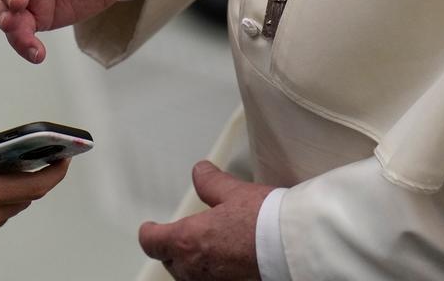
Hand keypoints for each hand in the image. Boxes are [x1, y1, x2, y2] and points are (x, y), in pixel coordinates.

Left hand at [138, 161, 274, 280]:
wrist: (293, 248)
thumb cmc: (266, 223)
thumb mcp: (234, 192)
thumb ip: (212, 183)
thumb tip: (201, 173)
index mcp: (188, 239)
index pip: (152, 241)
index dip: (149, 232)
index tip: (150, 228)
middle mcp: (196, 267)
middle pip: (169, 261)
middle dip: (171, 248)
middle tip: (180, 236)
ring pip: (188, 275)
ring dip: (190, 263)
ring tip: (204, 249)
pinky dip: (211, 272)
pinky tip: (225, 262)